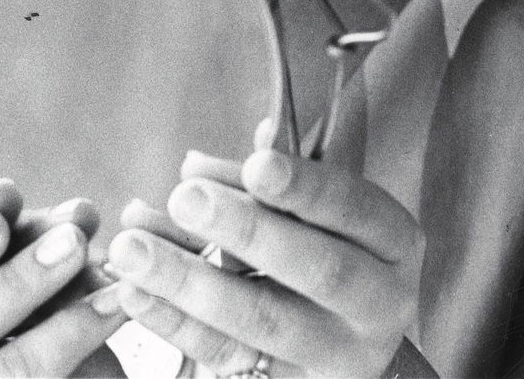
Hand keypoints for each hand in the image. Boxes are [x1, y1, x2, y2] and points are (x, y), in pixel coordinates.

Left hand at [106, 144, 422, 377]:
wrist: (348, 331)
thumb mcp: (311, 199)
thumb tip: (197, 168)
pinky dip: (174, 321)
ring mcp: (335, 355)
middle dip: (245, 231)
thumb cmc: (320, 236)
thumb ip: (262, 177)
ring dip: (189, 281)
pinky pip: (225, 357)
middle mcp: (378, 305)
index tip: (256, 166)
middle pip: (316, 269)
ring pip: (262, 322)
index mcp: (392, 241)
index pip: (352, 207)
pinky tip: (133, 290)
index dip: (304, 187)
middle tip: (185, 198)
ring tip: (132, 247)